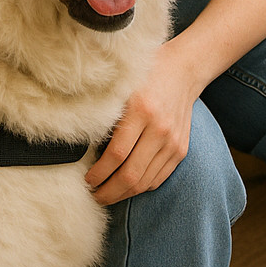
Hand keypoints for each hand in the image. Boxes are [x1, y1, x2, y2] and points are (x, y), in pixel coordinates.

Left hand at [84, 44, 199, 204]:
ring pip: (145, 182)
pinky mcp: (180, 150)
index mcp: (141, 111)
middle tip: (94, 196)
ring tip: (107, 195)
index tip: (87, 180)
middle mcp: (159, 129)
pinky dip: (141, 187)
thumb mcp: (122, 87)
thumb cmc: (146, 76)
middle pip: (131, 175)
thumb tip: (82, 144)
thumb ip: (106, 113)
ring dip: (123, 194)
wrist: (184, 70)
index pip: (116, 155)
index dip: (99, 174)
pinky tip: (127, 187)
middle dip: (108, 192)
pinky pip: (158, 178)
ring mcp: (172, 142)